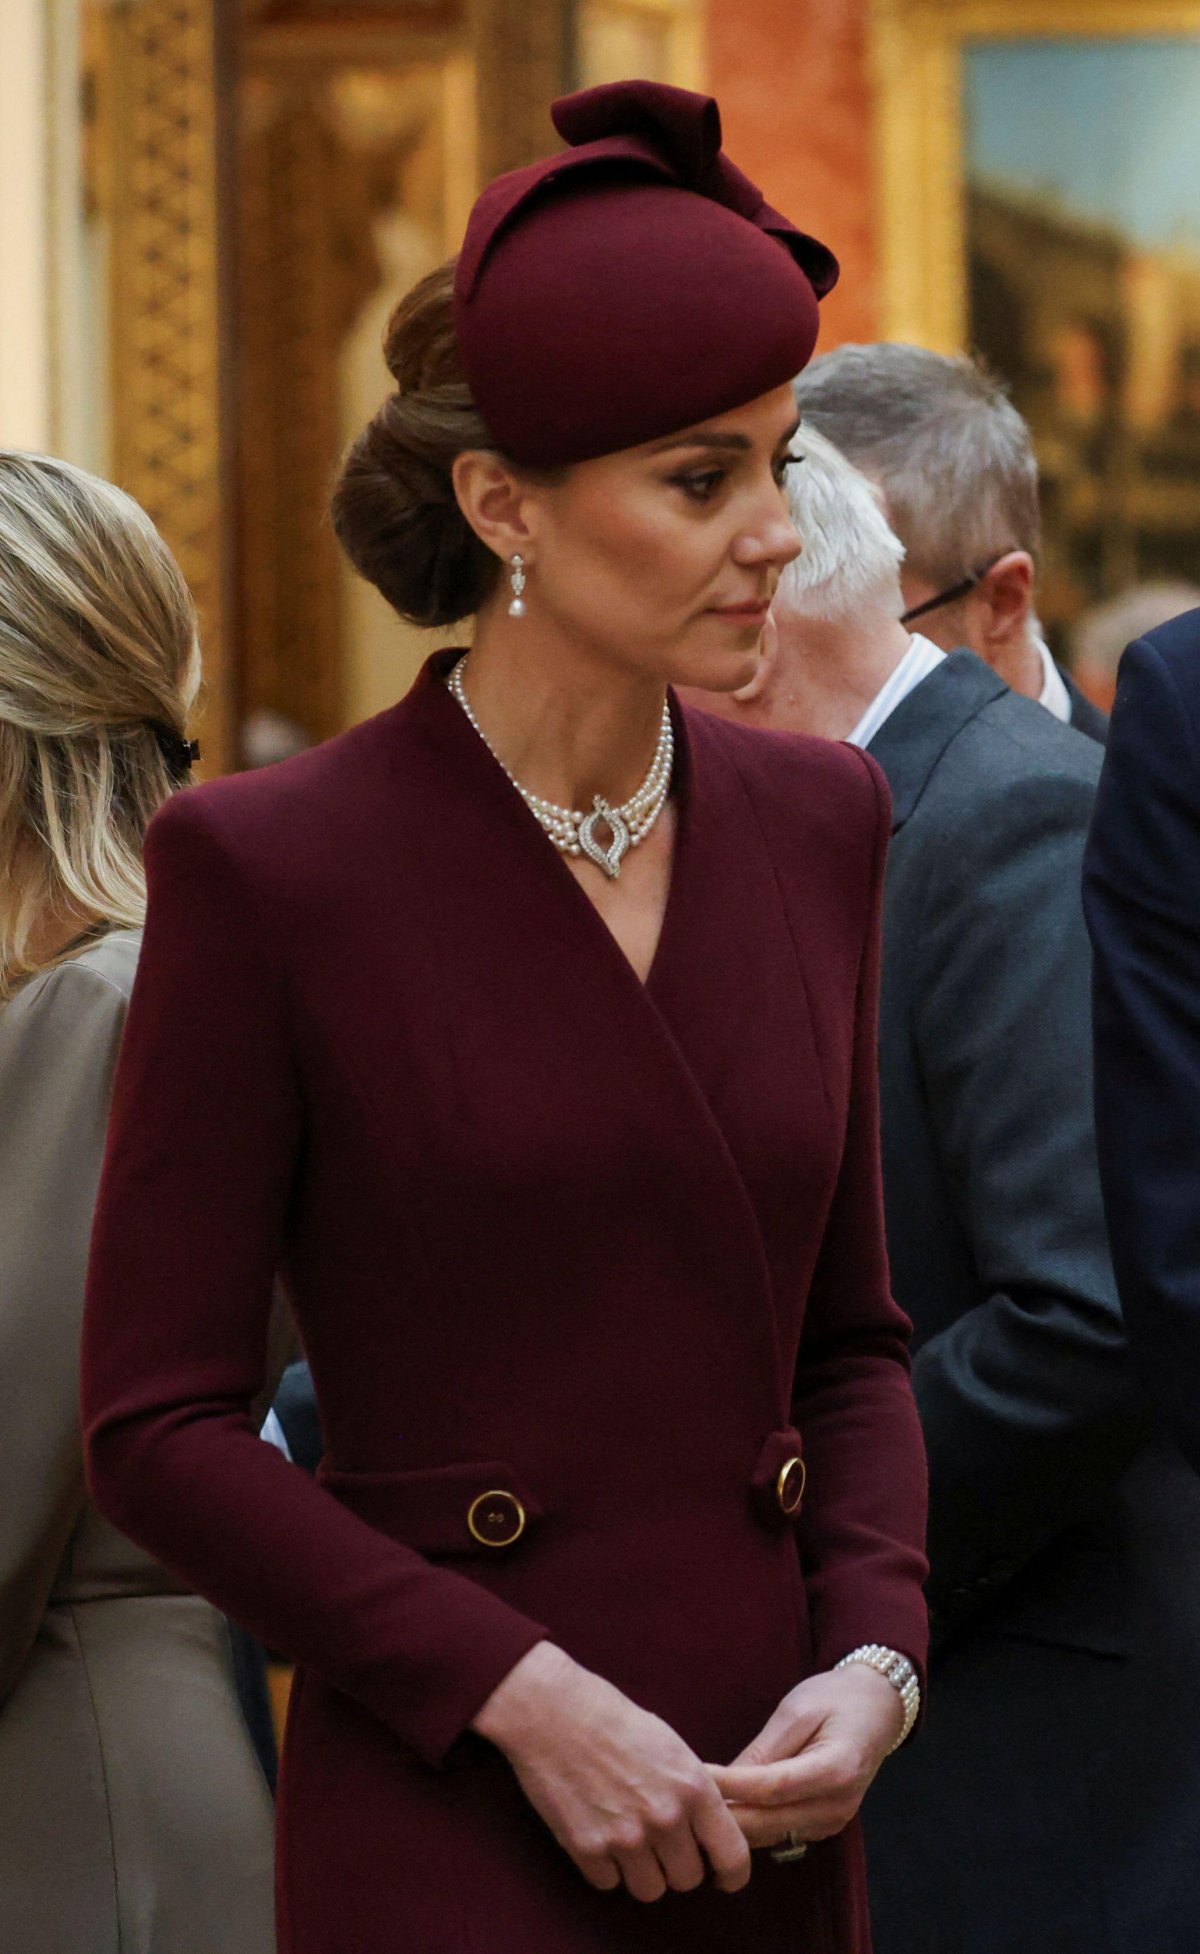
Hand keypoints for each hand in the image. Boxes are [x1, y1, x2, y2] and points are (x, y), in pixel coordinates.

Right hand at [472, 1642, 751, 1902]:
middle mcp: (665, 1818)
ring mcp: (625, 1837)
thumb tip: (709, 1831)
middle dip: (677, 1866)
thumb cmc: (613, 1719)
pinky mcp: (587, 1848)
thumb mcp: (671, 1746)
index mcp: (693, 1788)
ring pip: (650, 1890)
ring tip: (628, 1841)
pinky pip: (609, 1883)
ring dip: (642, 1872)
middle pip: (688, 1880)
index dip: (731, 1874)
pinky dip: (605, 1867)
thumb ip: (693, 1792)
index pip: (732, 1856)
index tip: (722, 1877)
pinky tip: (598, 1833)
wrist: (553, 1710)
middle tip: (661, 1845)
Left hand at [710, 1664, 902, 1851]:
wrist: (876, 1709)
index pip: (771, 1788)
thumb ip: (764, 1750)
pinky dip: (753, 1824)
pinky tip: (726, 1809)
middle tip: (683, 1798)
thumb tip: (724, 1780)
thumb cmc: (835, 1699)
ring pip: (772, 1834)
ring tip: (695, 1806)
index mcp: (835, 1770)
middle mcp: (838, 1806)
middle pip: (768, 1822)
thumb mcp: (796, 1711)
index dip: (729, 1785)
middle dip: (724, 1813)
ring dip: (735, 1825)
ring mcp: (834, 1822)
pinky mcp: (825, 1826)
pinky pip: (781, 1833)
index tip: (692, 1775)